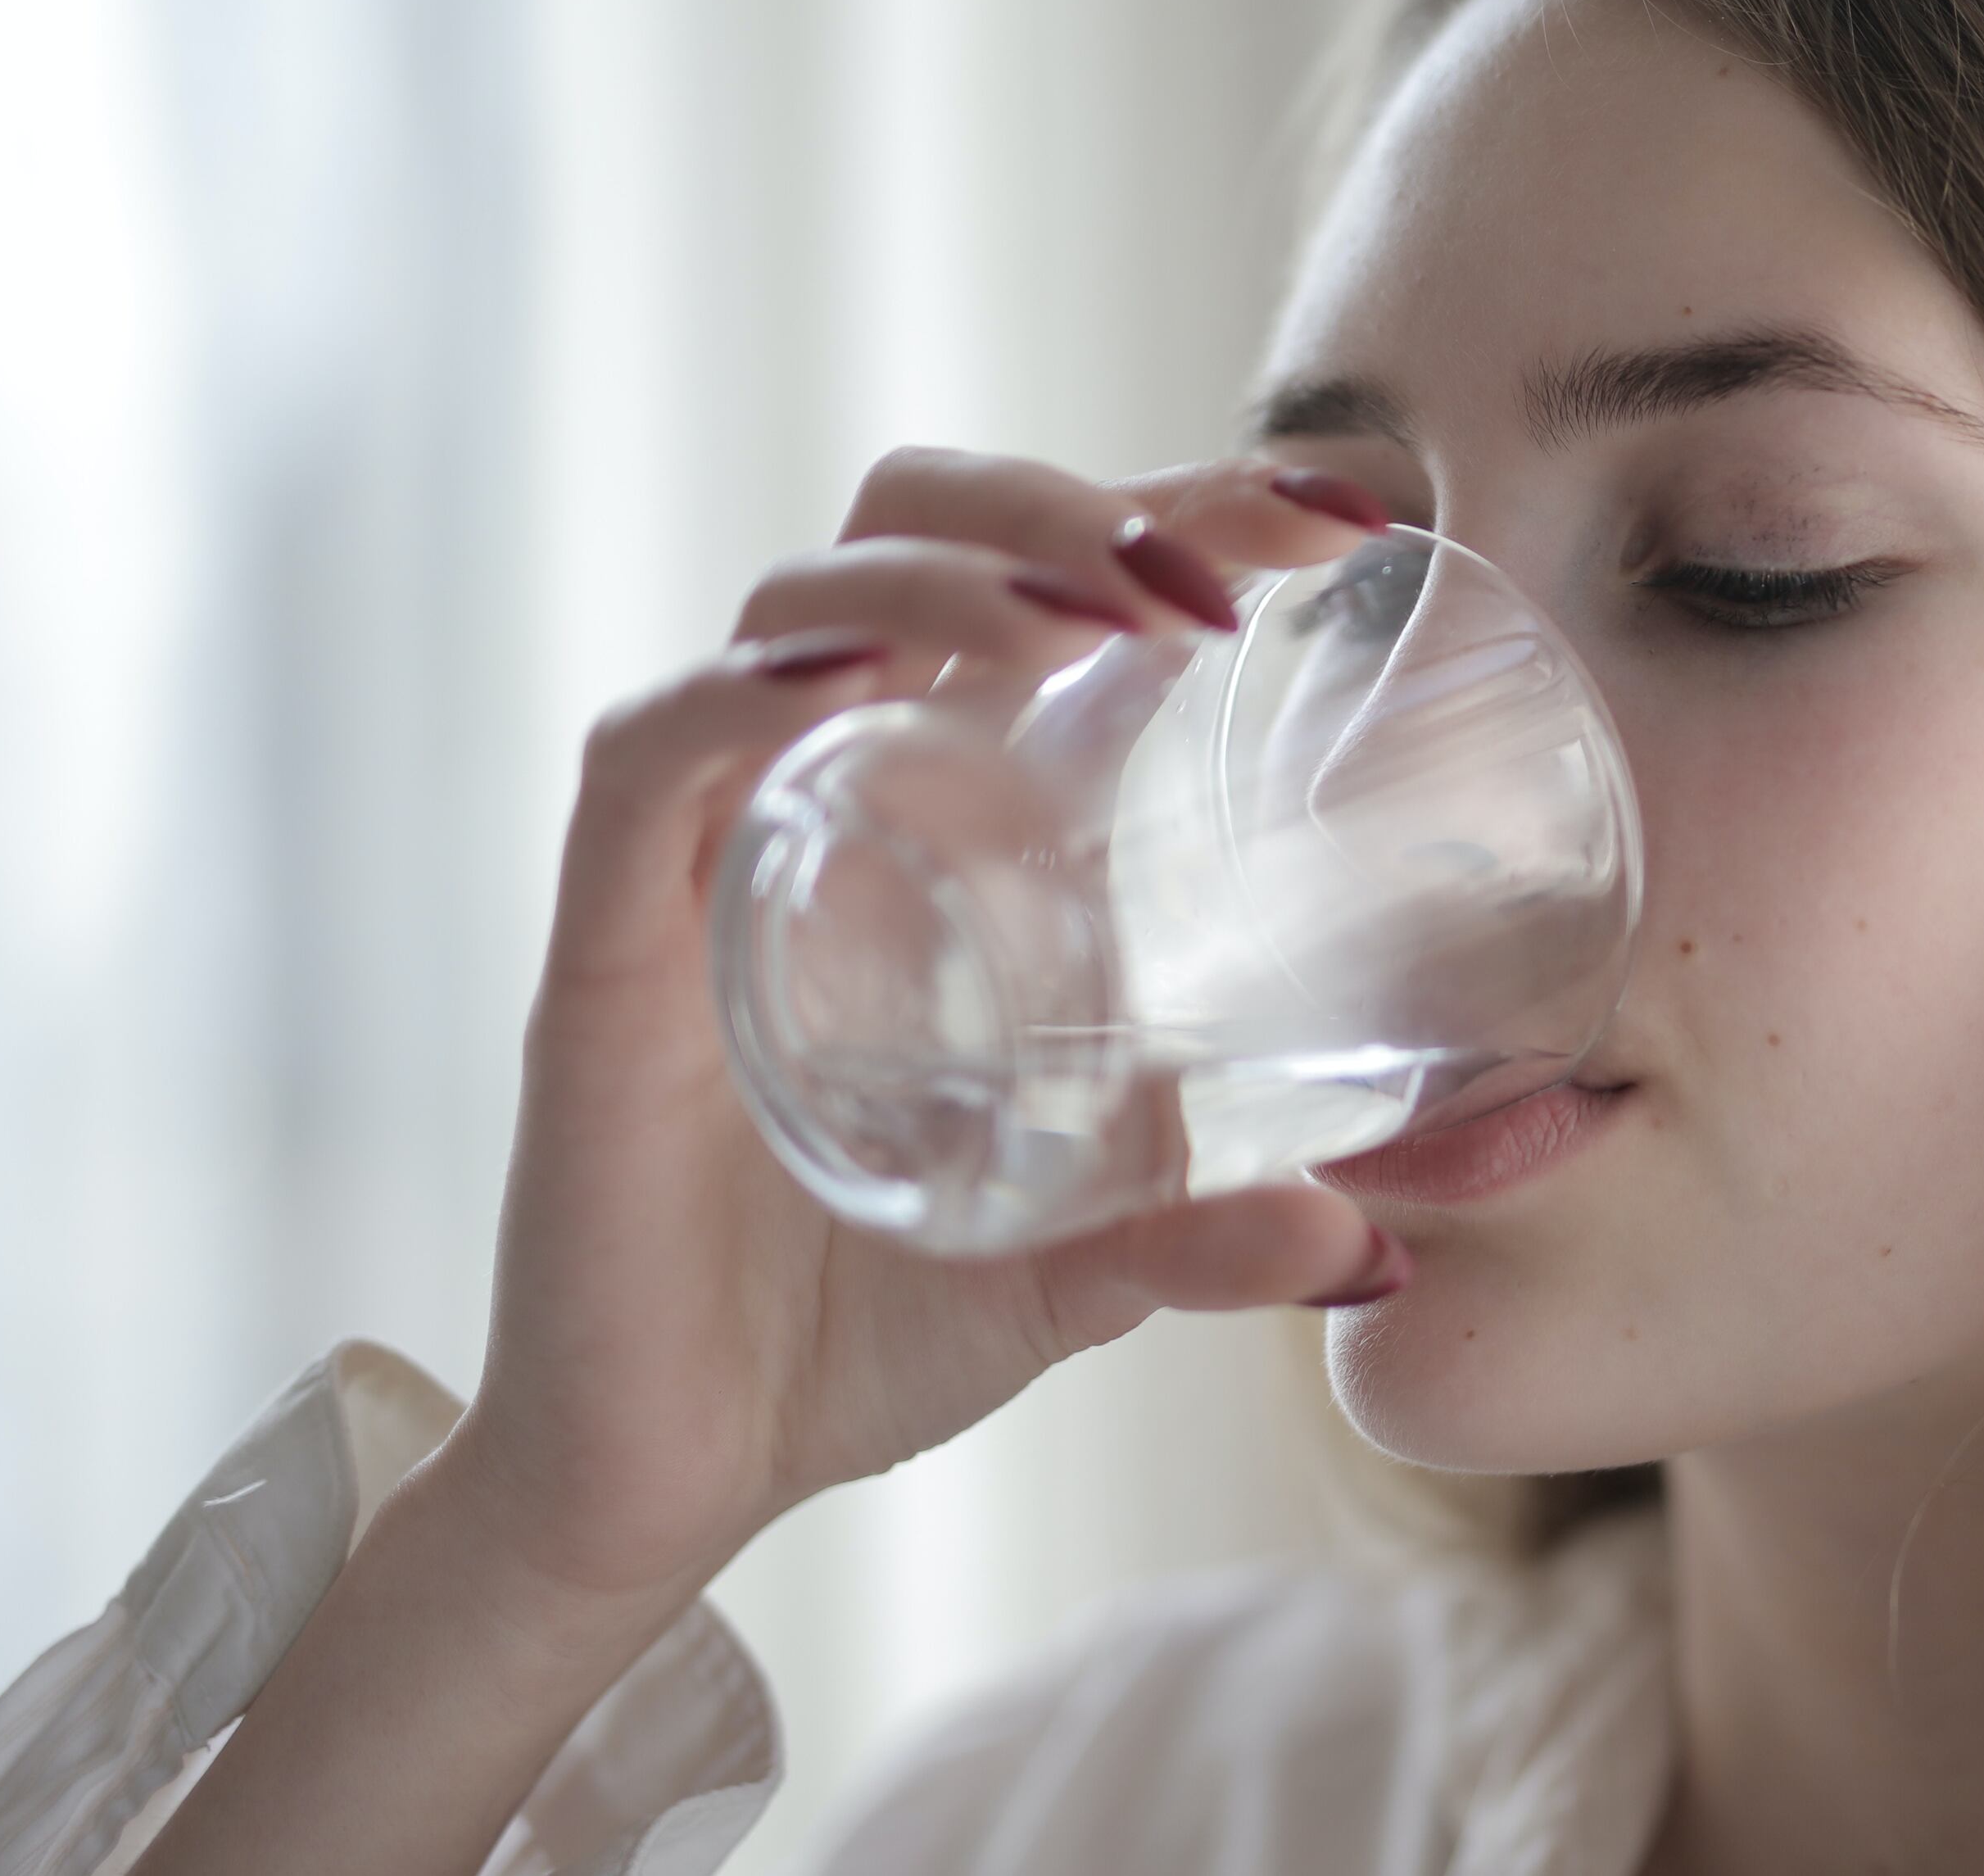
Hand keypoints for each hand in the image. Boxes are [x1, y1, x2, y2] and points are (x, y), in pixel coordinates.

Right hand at [442, 447, 1402, 1602]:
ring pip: (796, 603)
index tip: (1340, 519)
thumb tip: (1376, 1252)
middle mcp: (822, 795)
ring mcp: (707, 858)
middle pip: (912, 530)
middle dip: (1065, 502)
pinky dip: (744, 692)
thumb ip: (1213, 1237)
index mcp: (939, 817)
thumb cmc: (859, 1332)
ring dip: (952, 571)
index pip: (1044, 580)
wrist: (670, 1482)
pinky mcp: (607, 949)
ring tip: (1092, 617)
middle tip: (1216, 578)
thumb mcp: (1084, 1266)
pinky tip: (858, 681)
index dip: (1179, 507)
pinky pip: (648, 759)